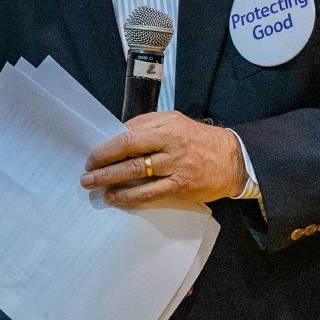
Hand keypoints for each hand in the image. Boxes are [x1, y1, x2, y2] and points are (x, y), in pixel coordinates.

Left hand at [80, 111, 244, 206]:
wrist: (233, 159)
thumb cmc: (198, 139)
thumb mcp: (174, 121)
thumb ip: (147, 125)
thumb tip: (116, 134)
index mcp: (166, 126)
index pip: (128, 135)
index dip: (106, 147)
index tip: (92, 156)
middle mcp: (170, 145)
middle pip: (129, 153)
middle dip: (103, 164)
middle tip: (86, 173)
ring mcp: (176, 167)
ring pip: (137, 174)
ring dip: (111, 181)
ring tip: (93, 186)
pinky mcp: (181, 187)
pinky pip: (150, 193)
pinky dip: (129, 196)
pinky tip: (115, 198)